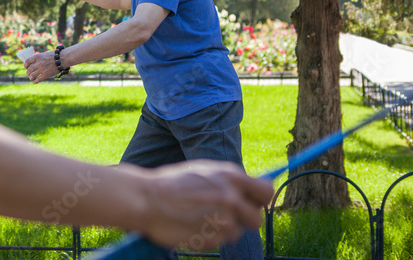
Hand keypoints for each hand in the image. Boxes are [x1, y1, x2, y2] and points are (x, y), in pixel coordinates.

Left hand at [24, 51, 58, 83]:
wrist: (62, 58)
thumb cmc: (53, 56)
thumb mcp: (44, 54)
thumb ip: (38, 59)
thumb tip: (32, 64)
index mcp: (37, 57)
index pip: (27, 61)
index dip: (25, 65)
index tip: (26, 67)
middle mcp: (39, 63)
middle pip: (29, 70)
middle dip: (28, 72)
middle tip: (28, 73)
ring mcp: (42, 69)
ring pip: (32, 75)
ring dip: (30, 77)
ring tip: (31, 78)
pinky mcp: (46, 74)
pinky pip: (38, 79)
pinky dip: (35, 81)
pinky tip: (34, 82)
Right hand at [132, 161, 273, 249]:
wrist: (147, 199)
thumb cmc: (172, 183)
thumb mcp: (203, 172)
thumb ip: (228, 181)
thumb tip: (251, 190)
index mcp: (230, 177)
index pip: (266, 191)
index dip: (260, 199)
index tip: (252, 202)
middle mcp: (231, 199)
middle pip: (255, 218)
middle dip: (243, 219)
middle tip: (223, 213)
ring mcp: (223, 221)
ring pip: (236, 232)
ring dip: (222, 228)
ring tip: (198, 216)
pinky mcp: (212, 239)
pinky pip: (219, 241)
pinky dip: (208, 236)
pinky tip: (191, 224)